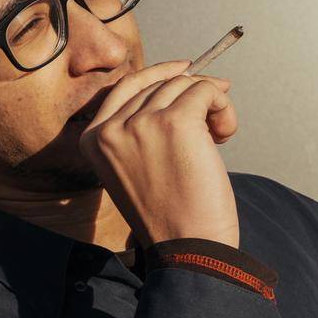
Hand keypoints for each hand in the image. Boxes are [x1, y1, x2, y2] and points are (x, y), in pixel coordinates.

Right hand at [76, 59, 240, 248]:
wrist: (187, 247)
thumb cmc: (167, 214)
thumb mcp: (132, 169)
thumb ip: (136, 131)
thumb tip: (178, 82)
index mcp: (92, 140)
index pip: (125, 87)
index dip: (159, 74)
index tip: (186, 71)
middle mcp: (111, 127)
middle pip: (159, 83)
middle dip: (192, 94)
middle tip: (214, 116)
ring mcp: (142, 123)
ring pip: (185, 84)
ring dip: (212, 103)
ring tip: (221, 134)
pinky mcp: (176, 121)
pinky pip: (207, 91)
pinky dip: (224, 107)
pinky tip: (225, 134)